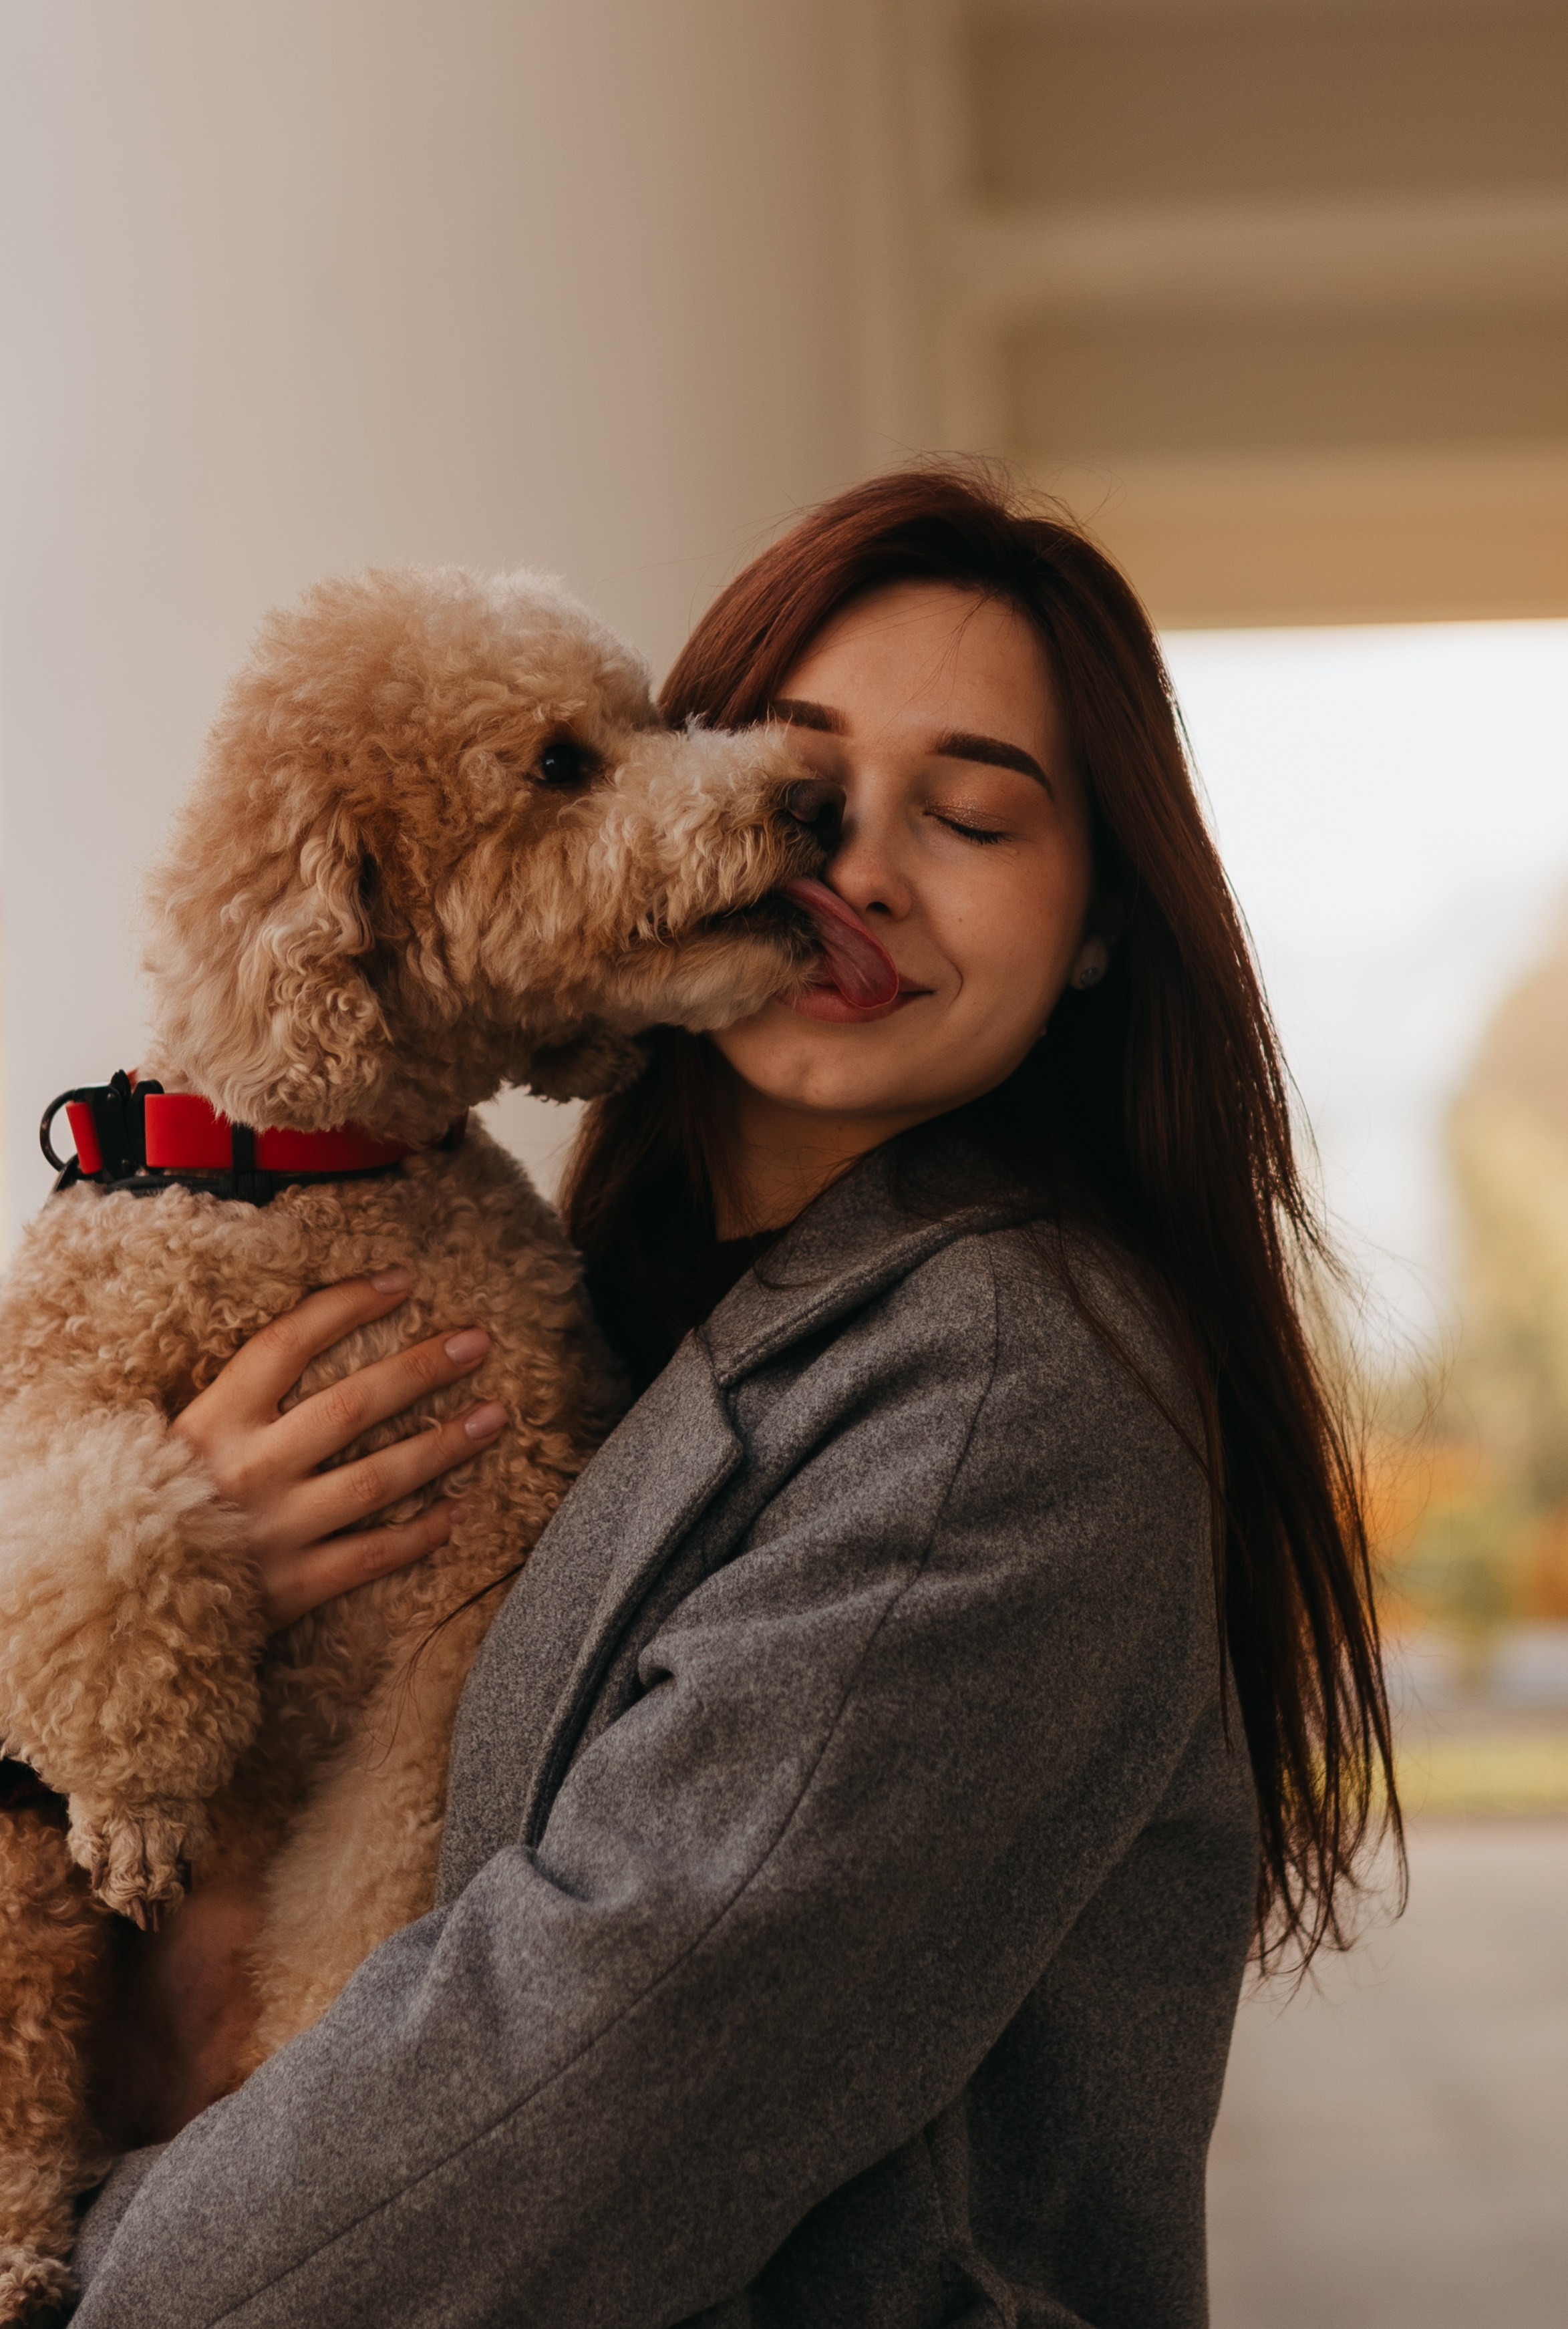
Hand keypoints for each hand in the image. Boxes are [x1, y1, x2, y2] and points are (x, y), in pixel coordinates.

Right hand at [172, 1266, 506, 1629]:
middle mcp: (248, 1469)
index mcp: (211, 1420)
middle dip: (421, 1369)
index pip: (289, 1342)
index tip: (403, 1279)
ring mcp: (274, 1530)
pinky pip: (371, 1556)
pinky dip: (419, 1534)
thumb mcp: (169, 1437)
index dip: (348, 1304)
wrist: (112, 1606)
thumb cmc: (140, 1509)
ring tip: (493, 1415)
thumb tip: (290, 1342)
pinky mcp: (291, 1587)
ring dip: (442, 1445)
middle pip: (353, 1405)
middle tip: (477, 1342)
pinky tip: (459, 1511)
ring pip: (377, 1479)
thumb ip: (227, 1398)